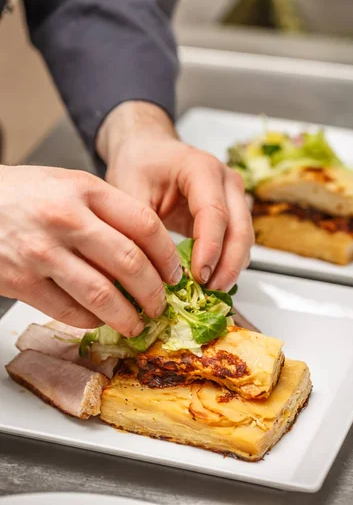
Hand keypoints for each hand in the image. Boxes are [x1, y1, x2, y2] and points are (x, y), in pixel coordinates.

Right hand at [0, 165, 182, 334]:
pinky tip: (100, 319)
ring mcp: (42, 252)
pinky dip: (91, 321)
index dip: (167, 256)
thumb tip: (148, 249)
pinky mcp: (21, 281)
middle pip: (129, 262)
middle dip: (154, 291)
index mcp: (85, 190)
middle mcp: (66, 219)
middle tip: (161, 304)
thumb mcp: (69, 184)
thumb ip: (107, 209)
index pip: (144, 225)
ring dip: (127, 316)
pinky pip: (69, 311)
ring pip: (102, 295)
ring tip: (138, 324)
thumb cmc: (23, 193)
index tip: (174, 273)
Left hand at [97, 102, 253, 290]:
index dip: (209, 248)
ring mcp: (233, 196)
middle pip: (239, 228)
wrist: (148, 150)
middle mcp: (226, 180)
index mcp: (201, 169)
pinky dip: (227, 262)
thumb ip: (141, 227)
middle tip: (210, 292)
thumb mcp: (129, 190)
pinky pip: (237, 241)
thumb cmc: (140, 163)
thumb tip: (148, 271)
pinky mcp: (231, 212)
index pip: (214, 213)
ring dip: (230, 267)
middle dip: (228, 264)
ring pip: (244, 238)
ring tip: (209, 292)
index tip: (199, 276)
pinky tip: (210, 280)